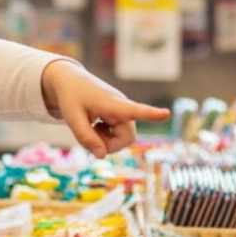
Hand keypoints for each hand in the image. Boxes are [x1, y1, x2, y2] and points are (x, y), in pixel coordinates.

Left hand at [41, 60, 170, 156]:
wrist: (69, 81)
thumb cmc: (70, 97)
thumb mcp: (72, 118)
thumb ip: (85, 138)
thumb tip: (102, 155)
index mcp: (112, 103)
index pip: (134, 110)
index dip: (151, 114)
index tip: (166, 113)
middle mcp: (122, 107)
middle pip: (127, 138)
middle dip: (110, 145)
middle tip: (90, 138)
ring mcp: (122, 113)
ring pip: (122, 139)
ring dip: (105, 141)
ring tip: (91, 127)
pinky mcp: (119, 117)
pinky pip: (117, 136)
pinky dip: (104, 137)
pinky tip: (95, 125)